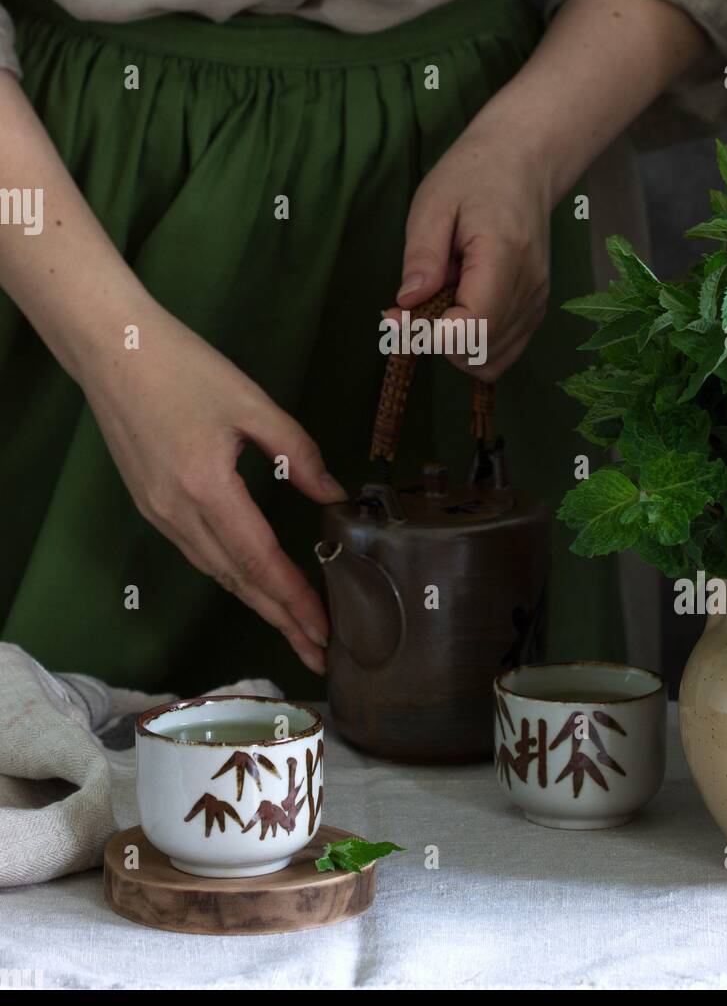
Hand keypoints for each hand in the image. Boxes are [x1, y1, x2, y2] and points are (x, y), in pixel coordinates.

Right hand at [81, 303, 346, 673]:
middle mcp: (179, 513)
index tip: (324, 630)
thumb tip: (333, 494)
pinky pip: (199, 553)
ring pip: (217, 572)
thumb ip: (298, 452)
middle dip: (281, 620)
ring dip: (257, 602)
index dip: (294, 598)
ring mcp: (159, 514)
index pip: (260, 560)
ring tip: (295, 628)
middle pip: (238, 580)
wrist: (115, 352)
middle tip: (319, 653)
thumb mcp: (253, 403)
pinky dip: (232, 576)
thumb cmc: (186, 368)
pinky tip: (254, 585)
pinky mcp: (151, 506)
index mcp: (207, 488)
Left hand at [389, 131, 550, 381]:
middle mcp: (530, 285)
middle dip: (435, 341)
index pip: (475, 325)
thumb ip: (421, 256)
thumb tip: (407, 304)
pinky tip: (457, 310)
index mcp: (505, 255)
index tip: (395, 317)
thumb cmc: (474, 176)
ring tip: (440, 300)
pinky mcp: (536, 308)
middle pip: (480, 349)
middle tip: (409, 306)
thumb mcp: (434, 203)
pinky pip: (501, 352)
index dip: (429, 335)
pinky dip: (472, 345)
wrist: (524, 163)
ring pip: (490, 360)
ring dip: (452, 345)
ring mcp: (537, 300)